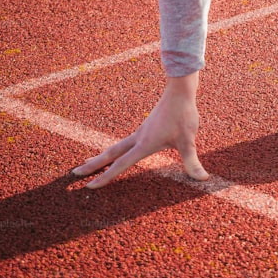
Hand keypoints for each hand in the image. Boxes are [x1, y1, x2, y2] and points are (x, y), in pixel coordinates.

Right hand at [71, 72, 208, 187]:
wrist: (179, 90)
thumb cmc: (183, 114)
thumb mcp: (188, 140)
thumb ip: (192, 161)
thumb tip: (202, 179)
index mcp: (144, 144)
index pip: (120, 164)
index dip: (105, 177)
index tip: (89, 186)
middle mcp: (138, 138)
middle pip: (110, 154)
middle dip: (93, 165)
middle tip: (75, 173)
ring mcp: (140, 132)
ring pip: (115, 147)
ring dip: (101, 157)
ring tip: (89, 164)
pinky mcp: (145, 128)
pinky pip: (124, 143)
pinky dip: (115, 150)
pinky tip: (116, 153)